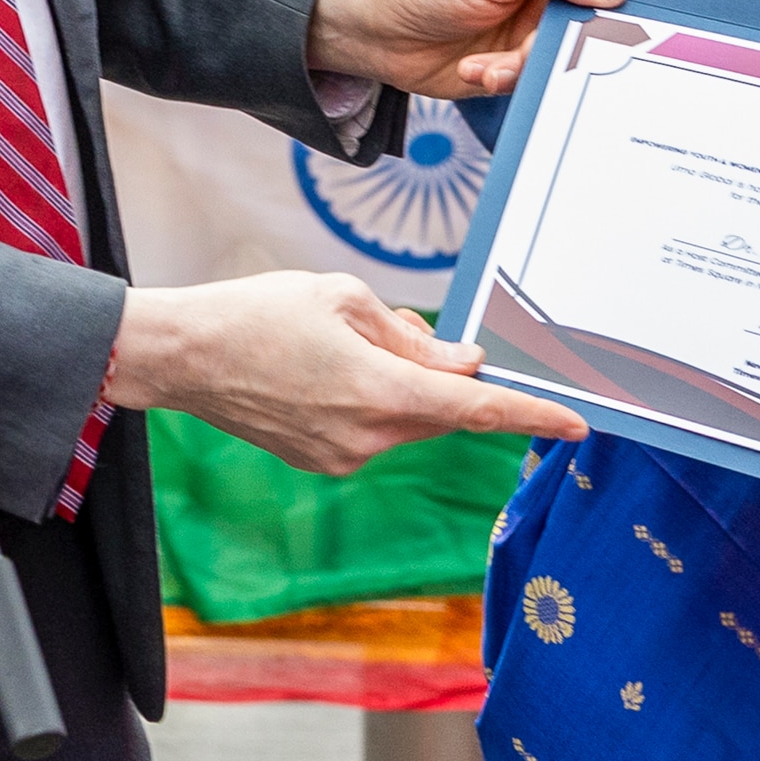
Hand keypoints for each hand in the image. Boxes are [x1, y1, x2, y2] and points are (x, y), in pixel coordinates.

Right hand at [103, 271, 585, 474]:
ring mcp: (342, 456)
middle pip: (441, 411)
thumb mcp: (344, 299)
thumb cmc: (257, 313)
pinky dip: (373, 401)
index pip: (475, 409)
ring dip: (402, 384)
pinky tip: (325, 369)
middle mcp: (367, 437)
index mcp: (380, 391)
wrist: (183, 356)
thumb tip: (461, 365)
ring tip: (344, 341)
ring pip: (407, 420)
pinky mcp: (322, 461)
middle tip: (399, 329)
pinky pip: (373, 431)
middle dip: (443, 374)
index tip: (576, 422)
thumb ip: (413, 337)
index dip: (531, 415)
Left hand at [309, 0, 627, 98]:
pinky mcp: (523, 56)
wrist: (376, 31)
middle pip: (595, 7)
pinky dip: (508, 78)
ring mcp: (538, 18)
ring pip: (569, 47)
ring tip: (488, 67)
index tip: (624, 0)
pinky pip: (540, 73)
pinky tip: (475, 71)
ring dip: (527, 63)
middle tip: (545, 48)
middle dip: (572, 35)